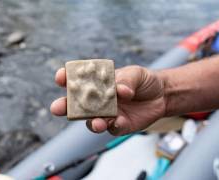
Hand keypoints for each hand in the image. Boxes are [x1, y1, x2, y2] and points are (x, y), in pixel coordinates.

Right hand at [50, 65, 165, 135]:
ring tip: (96, 122)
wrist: (161, 95)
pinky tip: (120, 121)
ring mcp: (107, 114)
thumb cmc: (143, 81)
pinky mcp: (119, 125)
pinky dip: (114, 126)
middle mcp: (98, 100)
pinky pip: (113, 128)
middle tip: (57, 108)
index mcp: (98, 82)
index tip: (61, 77)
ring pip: (92, 120)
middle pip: (77, 105)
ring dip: (91, 122)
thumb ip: (126, 80)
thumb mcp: (136, 74)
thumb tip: (119, 91)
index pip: (78, 80)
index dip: (67, 78)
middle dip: (65, 106)